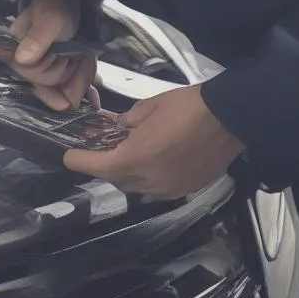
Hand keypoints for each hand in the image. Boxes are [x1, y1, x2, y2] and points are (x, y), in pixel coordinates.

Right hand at [0, 0, 98, 111]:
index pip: (27, 76)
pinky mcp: (57, 68)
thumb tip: (22, 61)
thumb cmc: (55, 5)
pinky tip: (94, 96)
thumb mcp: (49, 19)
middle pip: (46, 84)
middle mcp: (26, 62)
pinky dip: (83, 88)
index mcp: (16, 50)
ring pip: (61, 87)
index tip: (64, 103)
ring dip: (79, 79)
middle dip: (67, 75)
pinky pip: (69, 86)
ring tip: (86, 62)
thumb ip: (37, 38)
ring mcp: (43, 66)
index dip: (46, 90)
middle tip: (77, 57)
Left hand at [63, 85, 245, 197]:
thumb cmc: (185, 107)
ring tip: (125, 150)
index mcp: (135, 159)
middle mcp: (150, 181)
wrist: (230, 118)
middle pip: (115, 179)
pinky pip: (156, 187)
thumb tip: (120, 127)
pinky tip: (152, 157)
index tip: (68, 156)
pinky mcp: (186, 190)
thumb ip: (127, 121)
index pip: (96, 167)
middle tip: (99, 145)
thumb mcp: (147, 107)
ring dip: (126, 171)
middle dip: (104, 164)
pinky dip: (147, 175)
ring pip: (135, 185)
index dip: (78, 161)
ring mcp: (169, 189)